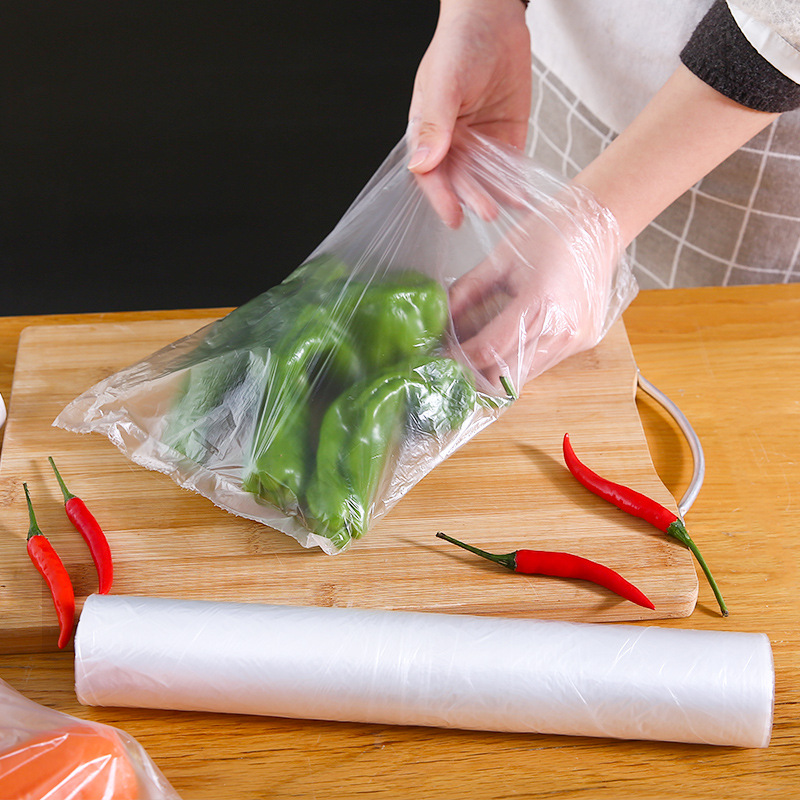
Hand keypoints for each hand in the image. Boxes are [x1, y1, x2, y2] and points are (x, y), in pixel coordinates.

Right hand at [407, 0, 530, 226]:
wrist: (494, 18)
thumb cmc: (459, 44)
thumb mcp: (443, 83)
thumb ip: (434, 125)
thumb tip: (422, 165)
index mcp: (427, 133)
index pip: (430, 175)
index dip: (440, 198)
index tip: (453, 217)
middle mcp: (452, 144)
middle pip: (461, 180)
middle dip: (473, 197)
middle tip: (488, 212)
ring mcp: (479, 143)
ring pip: (485, 178)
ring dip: (496, 194)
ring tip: (510, 206)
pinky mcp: (506, 137)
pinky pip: (510, 166)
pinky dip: (517, 182)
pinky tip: (524, 196)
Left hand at [447, 188, 635, 391]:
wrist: (599, 227)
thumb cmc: (549, 234)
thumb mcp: (500, 258)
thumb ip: (466, 291)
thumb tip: (438, 318)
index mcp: (541, 302)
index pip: (491, 348)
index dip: (460, 359)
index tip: (439, 358)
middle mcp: (562, 329)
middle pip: (506, 375)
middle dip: (474, 375)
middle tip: (451, 366)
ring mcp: (574, 341)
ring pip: (523, 378)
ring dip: (494, 374)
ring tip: (473, 358)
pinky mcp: (581, 344)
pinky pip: (539, 366)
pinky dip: (515, 364)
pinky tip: (502, 350)